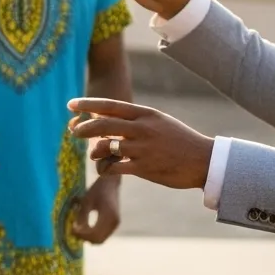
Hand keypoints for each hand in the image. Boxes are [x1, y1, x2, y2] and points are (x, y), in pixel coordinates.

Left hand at [68, 96, 213, 191]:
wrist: (204, 161)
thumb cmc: (178, 141)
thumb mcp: (158, 122)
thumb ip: (132, 120)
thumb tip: (101, 118)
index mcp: (146, 114)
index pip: (110, 106)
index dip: (88, 105)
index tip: (70, 105)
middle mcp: (142, 129)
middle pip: (102, 125)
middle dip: (83, 128)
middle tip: (74, 132)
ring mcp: (142, 149)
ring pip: (104, 147)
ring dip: (94, 152)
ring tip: (97, 155)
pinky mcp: (143, 168)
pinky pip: (112, 167)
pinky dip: (104, 168)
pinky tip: (106, 169)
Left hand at [70, 171, 122, 245]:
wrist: (110, 184)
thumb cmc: (97, 190)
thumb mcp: (86, 202)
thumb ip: (82, 217)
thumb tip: (75, 231)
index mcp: (108, 216)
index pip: (94, 234)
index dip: (82, 235)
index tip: (71, 229)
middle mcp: (114, 223)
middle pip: (98, 240)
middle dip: (84, 238)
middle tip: (73, 231)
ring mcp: (115, 224)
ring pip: (100, 239)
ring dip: (88, 238)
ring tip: (77, 229)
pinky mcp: (114, 224)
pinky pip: (102, 235)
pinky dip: (93, 235)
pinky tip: (84, 228)